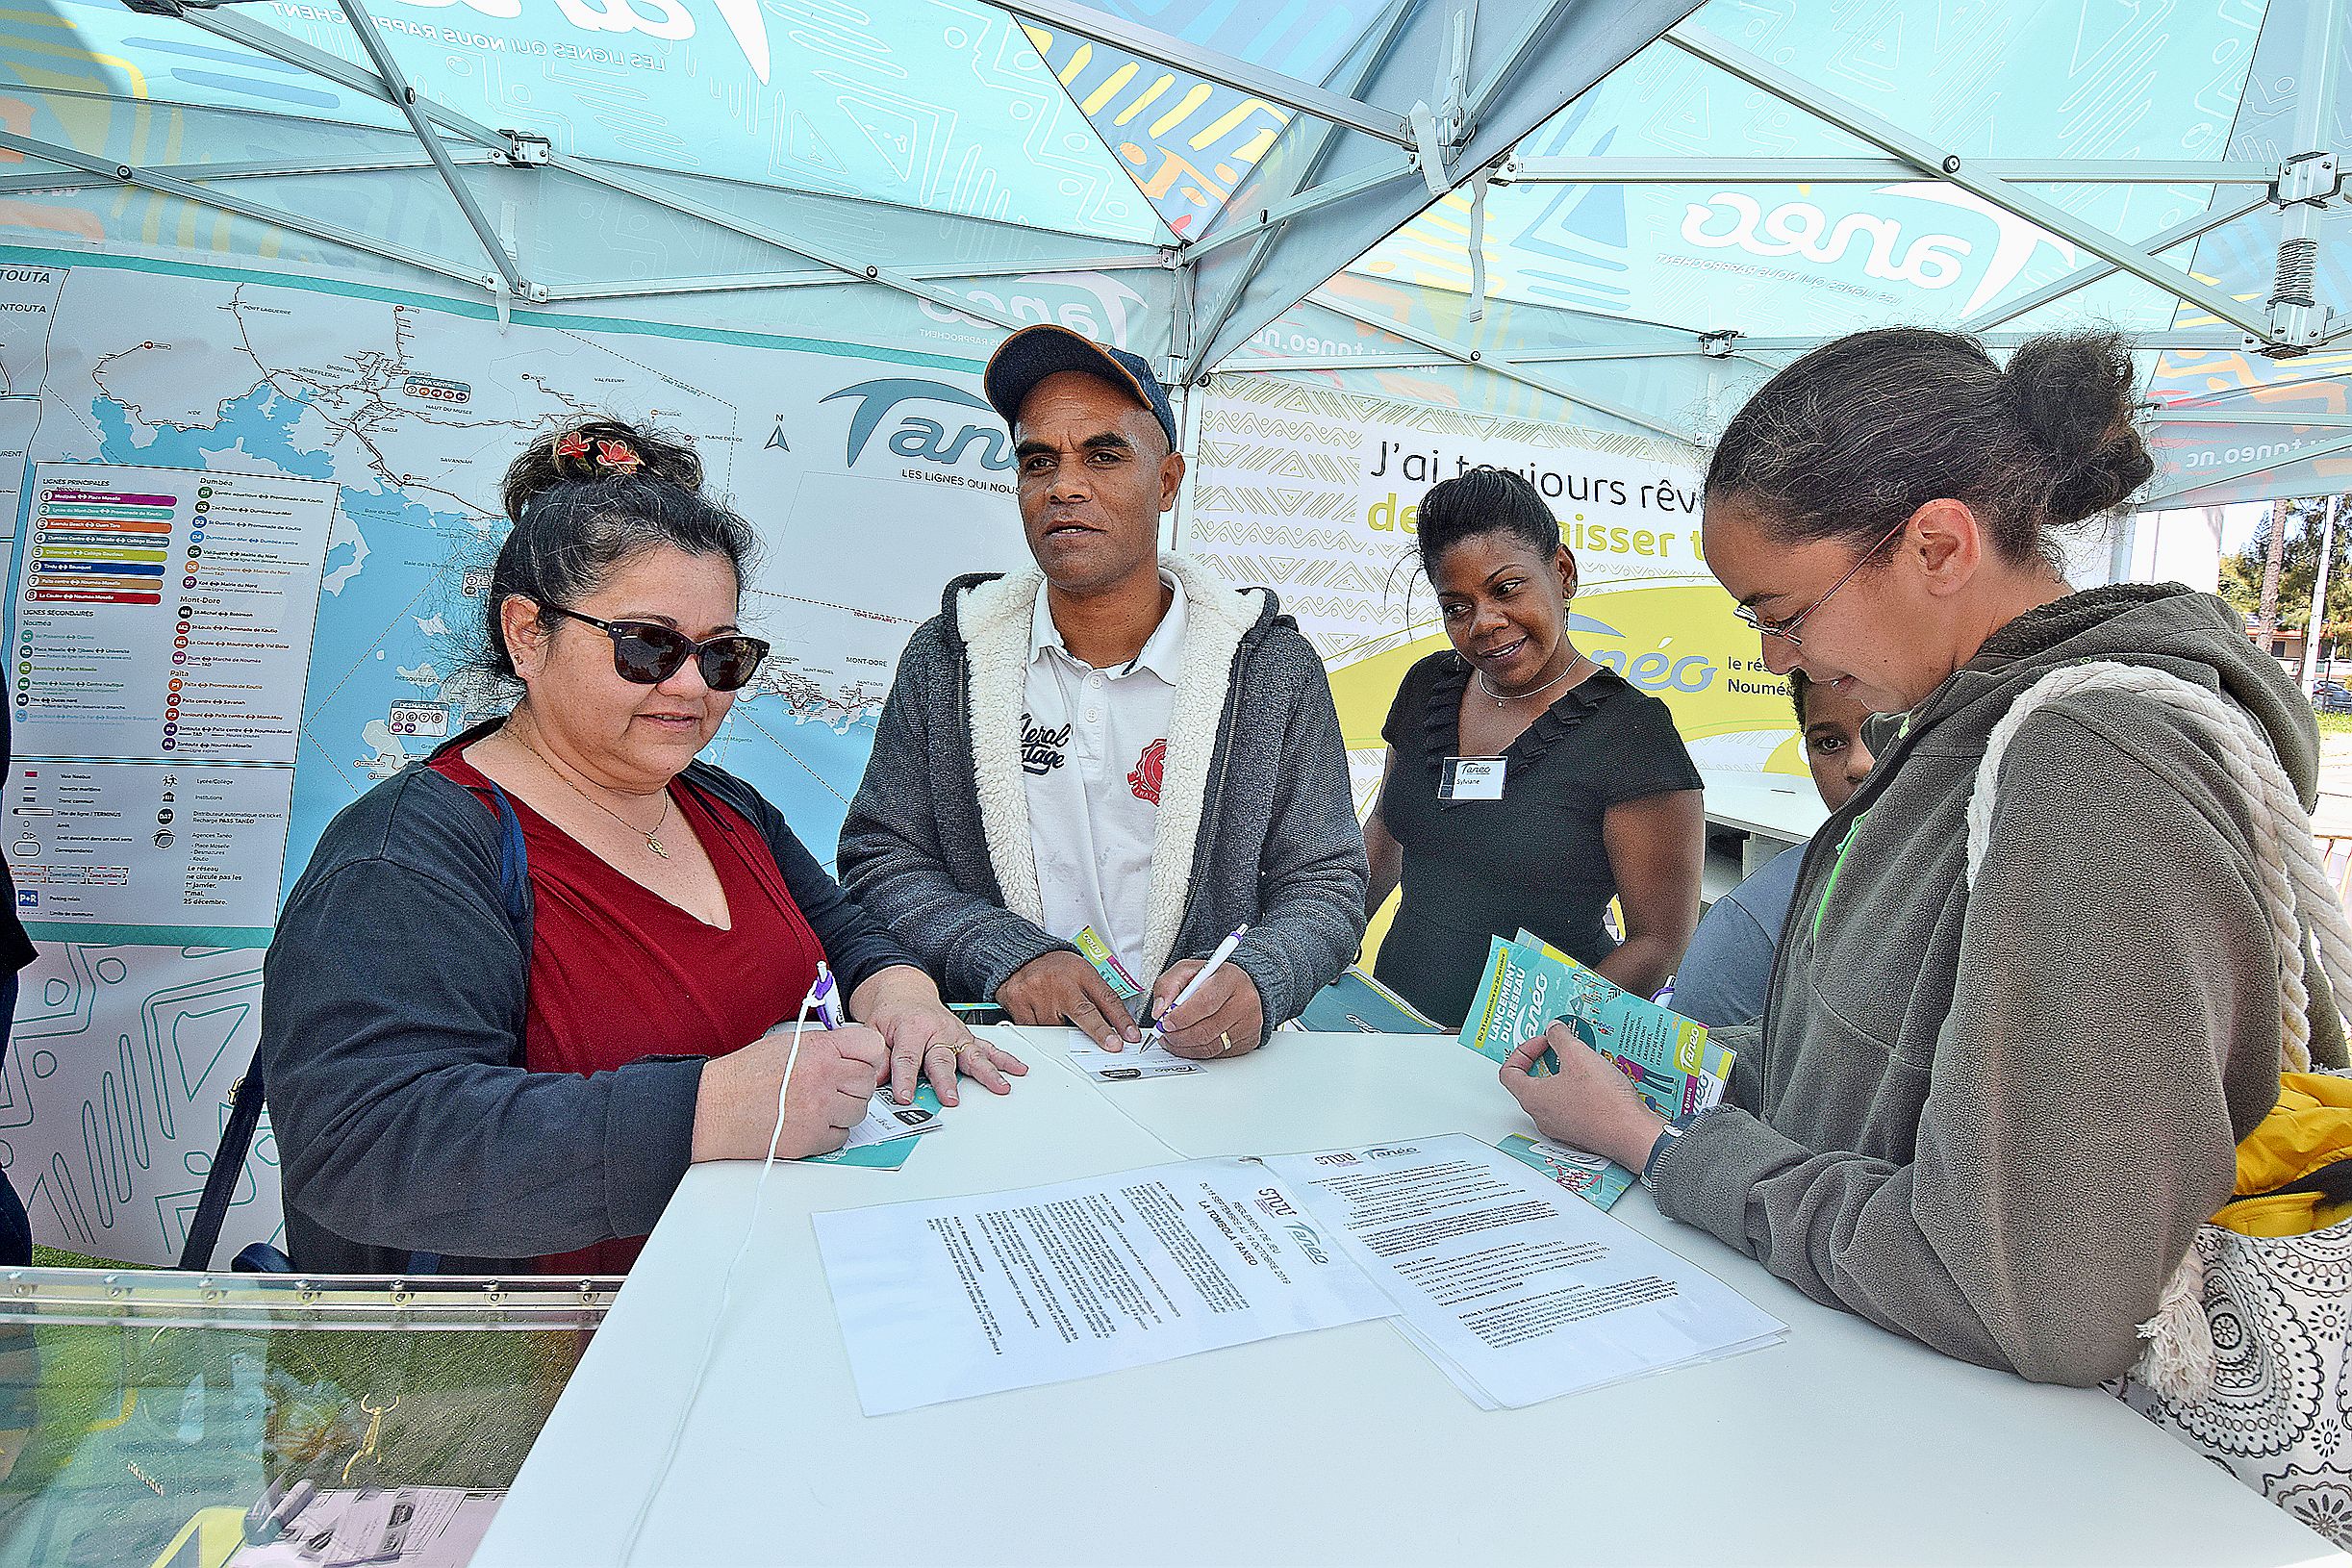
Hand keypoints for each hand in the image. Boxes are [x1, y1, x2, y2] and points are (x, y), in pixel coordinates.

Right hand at [690, 1021, 887, 1162]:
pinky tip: (811, 1122)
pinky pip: (842, 1136)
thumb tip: (850, 1052)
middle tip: (835, 1086)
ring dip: (845, 1109)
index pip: (871, 1046)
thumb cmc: (742, 1076)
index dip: (866, 1055)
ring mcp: (820, 1110)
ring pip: (859, 1111)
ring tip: (820, 1104)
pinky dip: (831, 1132)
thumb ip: (824, 1045)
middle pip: (868, 1082)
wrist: (715, 1108)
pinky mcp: (812, 1139)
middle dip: (855, 1084)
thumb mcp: (787, 1043)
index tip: (858, 1060)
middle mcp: (824, 1078)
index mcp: (819, 1049)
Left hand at [852, 966, 1026, 1106]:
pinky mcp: (966, 1038)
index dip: (905, 1079)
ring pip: (973, 1054)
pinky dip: (1003, 1059)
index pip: (907, 1057)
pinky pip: (987, 1048)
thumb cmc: (891, 1013)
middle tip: (950, 1099)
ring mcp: (955, 1034)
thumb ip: (878, 1056)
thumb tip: (875, 1079)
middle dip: (946, 1081)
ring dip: (987, 1072)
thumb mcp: (874, 1030)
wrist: (905, 992)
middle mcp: (937, 1030)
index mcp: (911, 1028)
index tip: (904, 1097)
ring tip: (1000, 1086)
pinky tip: (1017, 1069)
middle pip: (942, 1059)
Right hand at [998, 950, 1139, 1049]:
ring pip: (1056, 1028)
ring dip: (1062, 1032)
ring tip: (1058, 1016)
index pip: (1105, 997)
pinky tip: (1041, 1018)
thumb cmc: (1055, 967)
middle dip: (1100, 1031)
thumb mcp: (1082, 973)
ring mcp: (1037, 992)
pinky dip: (1041, 1031)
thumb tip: (1118, 1027)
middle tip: (1112, 1044)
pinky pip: (1034, 1029)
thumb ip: (1098, 997)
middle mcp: (1060, 982)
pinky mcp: (1018, 1002)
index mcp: (1080, 973)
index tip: (1130, 1035)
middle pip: (1083, 1012)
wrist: (1021, 956)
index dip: (1120, 1019)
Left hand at [1148, 959, 1263, 1059]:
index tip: (1165, 1021)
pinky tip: (1186, 1042)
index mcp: (1230, 978)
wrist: (1237, 988)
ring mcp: (1248, 1024)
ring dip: (1183, 1046)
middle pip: (1206, 1029)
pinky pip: (1215, 1054)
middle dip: (1178, 1035)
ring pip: (1209, 1046)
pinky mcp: (1247, 1041)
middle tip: (1163, 1032)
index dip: (1181, 1016)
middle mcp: (1244, 1002)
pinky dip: (1195, 1051)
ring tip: (1171, 1037)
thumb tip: (1160, 1010)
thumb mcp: (1187, 971)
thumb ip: (1168, 985)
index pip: (1205, 1002)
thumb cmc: (1212, 979)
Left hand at [1498, 1022, 1666, 1170]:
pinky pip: (1570, 1107)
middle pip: (1530, 1083)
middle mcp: (1542, 1116)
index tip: (1542, 1043)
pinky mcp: (1579, 1132)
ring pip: (1552, 1095)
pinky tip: (1595, 1081)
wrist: (1633, 1134)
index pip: (1509, 1073)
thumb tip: (1553, 1030)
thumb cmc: (1605, 1103)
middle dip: (1545, 1061)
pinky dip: (1577, 1091)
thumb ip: (1561, 1038)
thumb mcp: (1579, 1055)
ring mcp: (1560, 1127)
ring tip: (1582, 1062)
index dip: (1522, 1052)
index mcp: (1533, 1098)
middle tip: (1561, 1049)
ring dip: (1563, 1075)